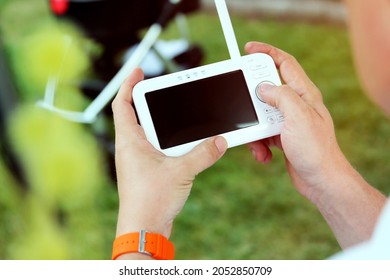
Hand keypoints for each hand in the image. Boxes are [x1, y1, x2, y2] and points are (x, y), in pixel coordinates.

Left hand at [112, 69, 226, 241]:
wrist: (144, 229)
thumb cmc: (150, 200)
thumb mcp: (181, 171)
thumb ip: (203, 153)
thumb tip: (220, 141)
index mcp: (129, 141)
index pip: (122, 104)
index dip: (128, 85)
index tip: (138, 71)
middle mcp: (131, 148)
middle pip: (136, 115)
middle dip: (149, 101)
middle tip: (166, 91)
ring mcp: (139, 160)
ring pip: (148, 133)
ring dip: (161, 123)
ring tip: (178, 115)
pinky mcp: (148, 171)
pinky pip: (157, 148)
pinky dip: (168, 141)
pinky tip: (183, 144)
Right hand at [245, 42, 346, 200]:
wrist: (320, 180)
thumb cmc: (315, 150)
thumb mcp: (298, 117)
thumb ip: (281, 96)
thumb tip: (263, 87)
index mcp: (304, 94)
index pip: (285, 63)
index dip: (267, 52)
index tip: (249, 49)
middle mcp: (296, 105)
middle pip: (267, 89)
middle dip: (253, 98)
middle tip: (244, 104)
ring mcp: (288, 121)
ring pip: (261, 113)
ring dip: (254, 128)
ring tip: (258, 142)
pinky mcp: (281, 136)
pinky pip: (262, 132)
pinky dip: (258, 143)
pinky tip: (264, 154)